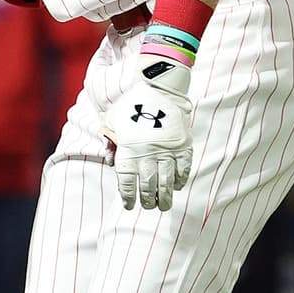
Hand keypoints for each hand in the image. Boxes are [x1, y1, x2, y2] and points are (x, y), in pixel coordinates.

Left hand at [102, 57, 193, 210]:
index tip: (129, 205)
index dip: (128, 196)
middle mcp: (148, 152)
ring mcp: (168, 150)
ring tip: (163, 206)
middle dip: (148, 200)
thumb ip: (111, 141)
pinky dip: (180, 180)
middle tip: (149, 206)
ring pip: (167, 182)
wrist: (158, 87)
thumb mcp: (113, 120)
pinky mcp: (183, 145)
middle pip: (148, 185)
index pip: (127, 180)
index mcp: (129, 148)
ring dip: (165, 197)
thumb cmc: (131, 103)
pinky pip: (183, 169)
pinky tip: (176, 186)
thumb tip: (109, 160)